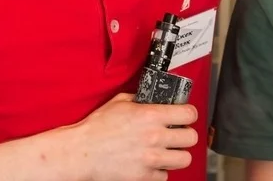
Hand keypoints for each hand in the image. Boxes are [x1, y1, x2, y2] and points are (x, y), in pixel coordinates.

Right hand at [70, 93, 197, 180]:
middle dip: (186, 135)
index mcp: (151, 116)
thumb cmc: (96, 128)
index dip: (189, 114)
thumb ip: (140, 100)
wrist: (80, 153)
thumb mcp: (119, 102)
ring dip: (177, 155)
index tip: (185, 116)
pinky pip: (165, 176)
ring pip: (184, 159)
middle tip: (178, 135)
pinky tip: (151, 164)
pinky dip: (160, 171)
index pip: (189, 114)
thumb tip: (152, 99)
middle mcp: (155, 137)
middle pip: (192, 138)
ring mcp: (151, 159)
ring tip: (168, 151)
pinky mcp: (144, 176)